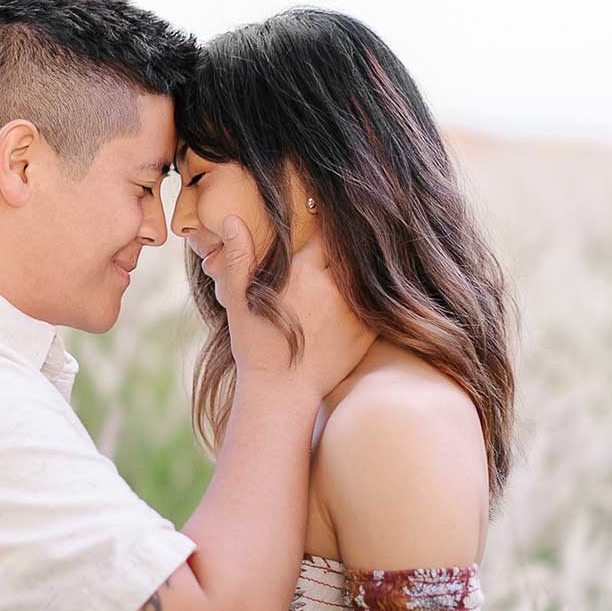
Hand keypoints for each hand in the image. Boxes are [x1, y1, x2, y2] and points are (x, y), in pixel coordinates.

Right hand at [213, 220, 371, 398]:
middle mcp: (333, 286)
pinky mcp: (367, 331)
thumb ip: (238, 256)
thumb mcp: (237, 298)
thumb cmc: (255, 345)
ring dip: (364, 269)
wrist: (281, 392)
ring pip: (367, 275)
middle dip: (348, 247)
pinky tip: (374, 293)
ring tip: (369, 260)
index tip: (328, 222)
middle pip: (350, 251)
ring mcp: (354, 308)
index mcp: (303, 271)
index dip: (328, 227)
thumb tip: (232, 219)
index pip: (325, 233)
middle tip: (352, 239)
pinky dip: (377, 296)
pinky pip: (379, 303)